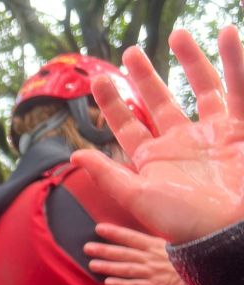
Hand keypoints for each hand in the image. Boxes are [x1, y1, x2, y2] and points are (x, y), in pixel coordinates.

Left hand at [72, 26, 243, 243]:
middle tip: (130, 52)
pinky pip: (240, 90)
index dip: (113, 105)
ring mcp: (212, 135)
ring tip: (178, 33)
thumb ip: (108, 175)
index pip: (127, 126)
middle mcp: (181, 144)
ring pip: (202, 90)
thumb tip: (75, 154)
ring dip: (191, 62)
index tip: (99, 81)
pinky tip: (230, 34)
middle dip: (145, 78)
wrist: (228, 233)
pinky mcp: (239, 132)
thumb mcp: (139, 198)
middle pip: (160, 103)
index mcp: (153, 160)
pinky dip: (236, 62)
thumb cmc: (183, 222)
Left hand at [84, 223, 188, 284]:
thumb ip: (152, 243)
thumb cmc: (186, 259)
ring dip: (109, 266)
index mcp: (155, 245)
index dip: (115, 232)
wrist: (203, 275)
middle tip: (87, 247)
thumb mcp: (170, 246)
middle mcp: (151, 257)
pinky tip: (108, 282)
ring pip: (126, 268)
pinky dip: (122, 284)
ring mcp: (152, 272)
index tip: (99, 228)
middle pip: (124, 253)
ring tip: (92, 264)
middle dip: (104, 250)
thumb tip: (134, 239)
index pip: (132, 237)